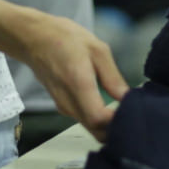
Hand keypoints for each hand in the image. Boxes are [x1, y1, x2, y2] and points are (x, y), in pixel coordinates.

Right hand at [11, 11, 128, 141]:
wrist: (34, 38)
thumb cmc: (66, 38)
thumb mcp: (97, 50)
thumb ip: (113, 77)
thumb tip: (128, 98)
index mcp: (78, 84)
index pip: (99, 119)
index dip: (118, 121)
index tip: (133, 112)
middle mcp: (68, 102)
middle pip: (96, 130)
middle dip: (115, 128)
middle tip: (132, 113)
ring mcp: (63, 106)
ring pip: (90, 127)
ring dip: (107, 123)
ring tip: (122, 106)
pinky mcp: (62, 106)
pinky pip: (84, 118)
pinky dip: (97, 117)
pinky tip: (107, 102)